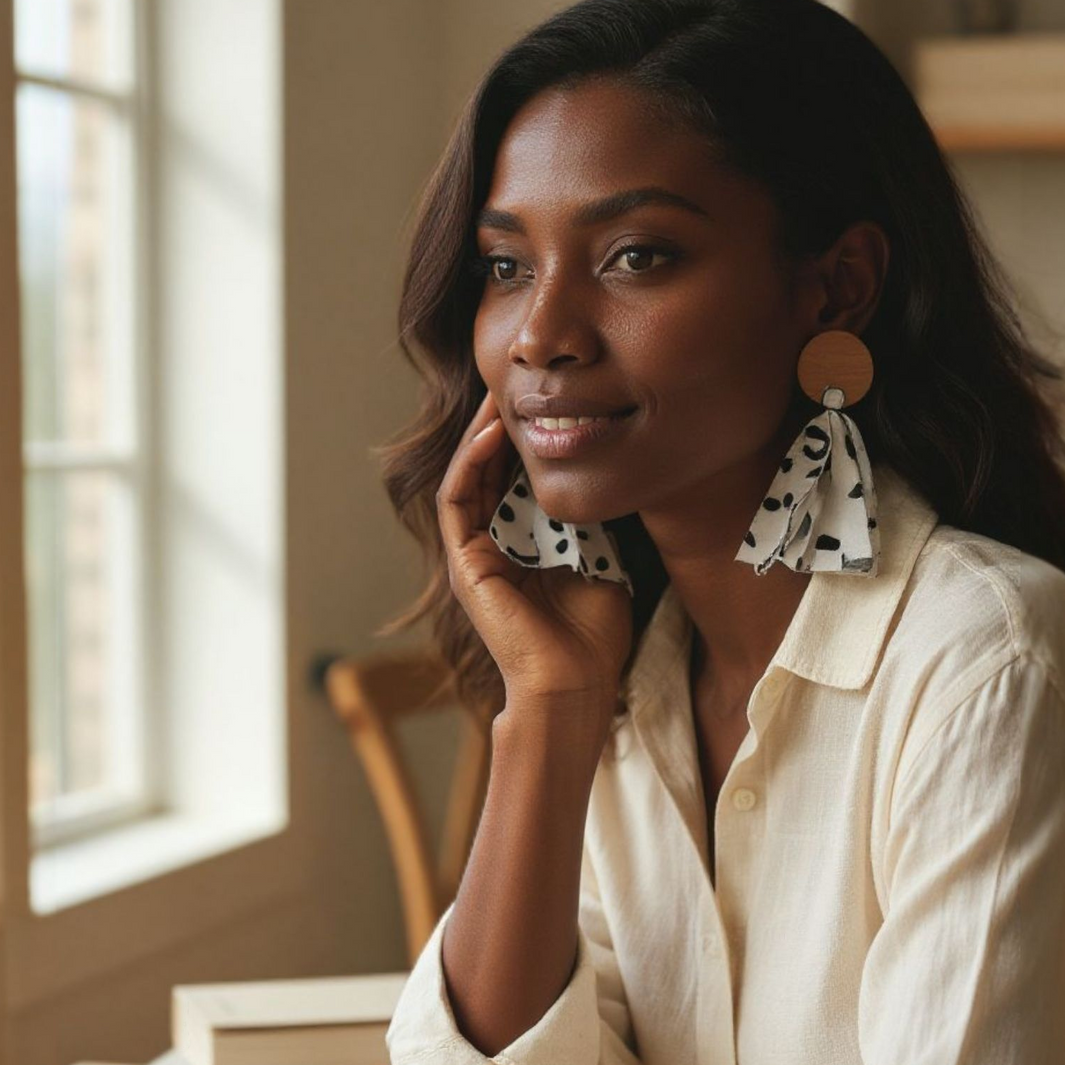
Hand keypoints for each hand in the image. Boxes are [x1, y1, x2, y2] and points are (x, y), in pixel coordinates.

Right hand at [435, 387, 632, 707]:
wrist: (577, 682)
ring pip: (468, 477)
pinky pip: (458, 500)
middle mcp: (493, 546)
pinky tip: (492, 433)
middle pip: (488, 471)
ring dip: (482, 434)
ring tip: (503, 393)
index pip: (517, 479)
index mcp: (523, 546)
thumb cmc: (594, 634)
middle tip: (523, 381)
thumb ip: (594, 518)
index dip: (528, 438)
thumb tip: (607, 465)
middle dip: (502, 425)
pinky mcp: (464, 564)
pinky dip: (472, 463)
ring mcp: (474, 555)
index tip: (552, 399)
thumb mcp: (601, 557)